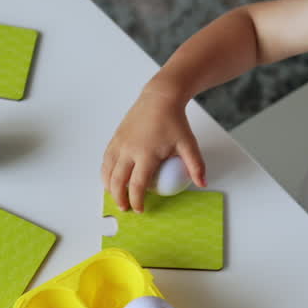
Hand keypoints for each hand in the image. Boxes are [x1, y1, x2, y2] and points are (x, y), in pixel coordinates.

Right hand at [101, 84, 206, 212]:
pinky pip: (106, 159)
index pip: (137, 185)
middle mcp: (128, 150)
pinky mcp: (115, 137)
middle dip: (119, 199)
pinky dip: (106, 171)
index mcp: (146, 154)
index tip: (140, 209)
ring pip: (108, 171)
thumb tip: (202, 184)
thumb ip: (195, 165)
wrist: (160, 98)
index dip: (137, 201)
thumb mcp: (189, 143)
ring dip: (109, 187)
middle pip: (118, 182)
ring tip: (115, 196)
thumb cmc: (175, 121)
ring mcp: (119, 143)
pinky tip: (111, 177)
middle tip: (125, 208)